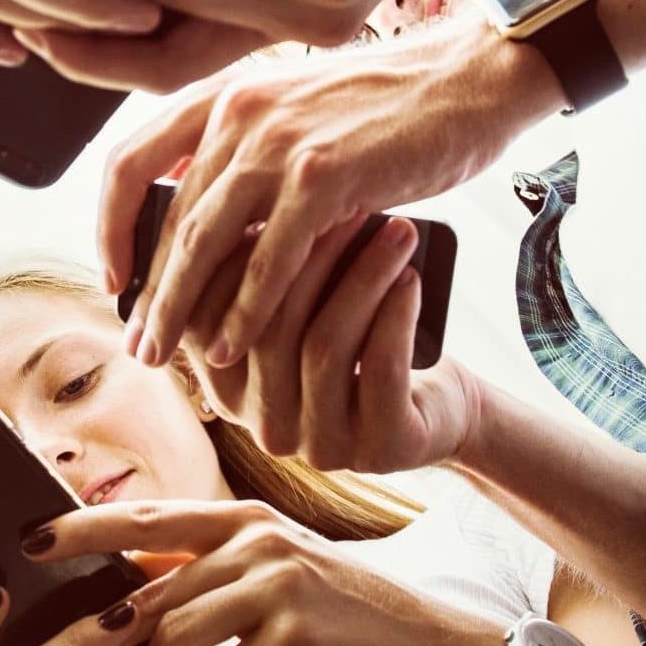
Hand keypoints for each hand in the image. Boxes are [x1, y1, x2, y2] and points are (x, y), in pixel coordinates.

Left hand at [27, 502, 505, 645]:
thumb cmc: (347, 622)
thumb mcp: (277, 580)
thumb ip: (212, 577)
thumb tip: (133, 595)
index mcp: (246, 521)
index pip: (145, 517)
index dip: (81, 526)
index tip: (28, 539)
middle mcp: (258, 541)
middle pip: (147, 587)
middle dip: (103, 635)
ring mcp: (279, 586)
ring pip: (171, 633)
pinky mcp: (298, 638)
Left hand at [99, 20, 561, 373]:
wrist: (471, 77)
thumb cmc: (392, 106)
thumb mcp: (298, 111)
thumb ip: (247, 153)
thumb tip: (205, 222)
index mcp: (224, 95)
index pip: (130, 161)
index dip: (111, 225)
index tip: (115, 276)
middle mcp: (238, 112)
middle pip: (167, 215)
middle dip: (148, 289)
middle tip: (137, 341)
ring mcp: (280, 142)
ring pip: (205, 241)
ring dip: (179, 308)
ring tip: (165, 355)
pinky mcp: (324, 175)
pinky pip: (269, 257)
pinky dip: (245, 310)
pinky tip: (232, 347)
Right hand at [178, 218, 487, 471]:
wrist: (437, 410)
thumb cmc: (360, 342)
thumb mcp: (300, 314)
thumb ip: (253, 280)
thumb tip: (223, 196)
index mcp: (230, 392)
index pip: (208, 323)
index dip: (240, 259)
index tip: (277, 197)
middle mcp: (265, 427)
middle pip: (267, 331)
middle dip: (311, 259)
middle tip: (349, 203)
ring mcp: (321, 445)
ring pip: (323, 347)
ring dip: (362, 279)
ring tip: (397, 231)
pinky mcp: (381, 449)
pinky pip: (379, 371)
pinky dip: (395, 316)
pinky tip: (411, 279)